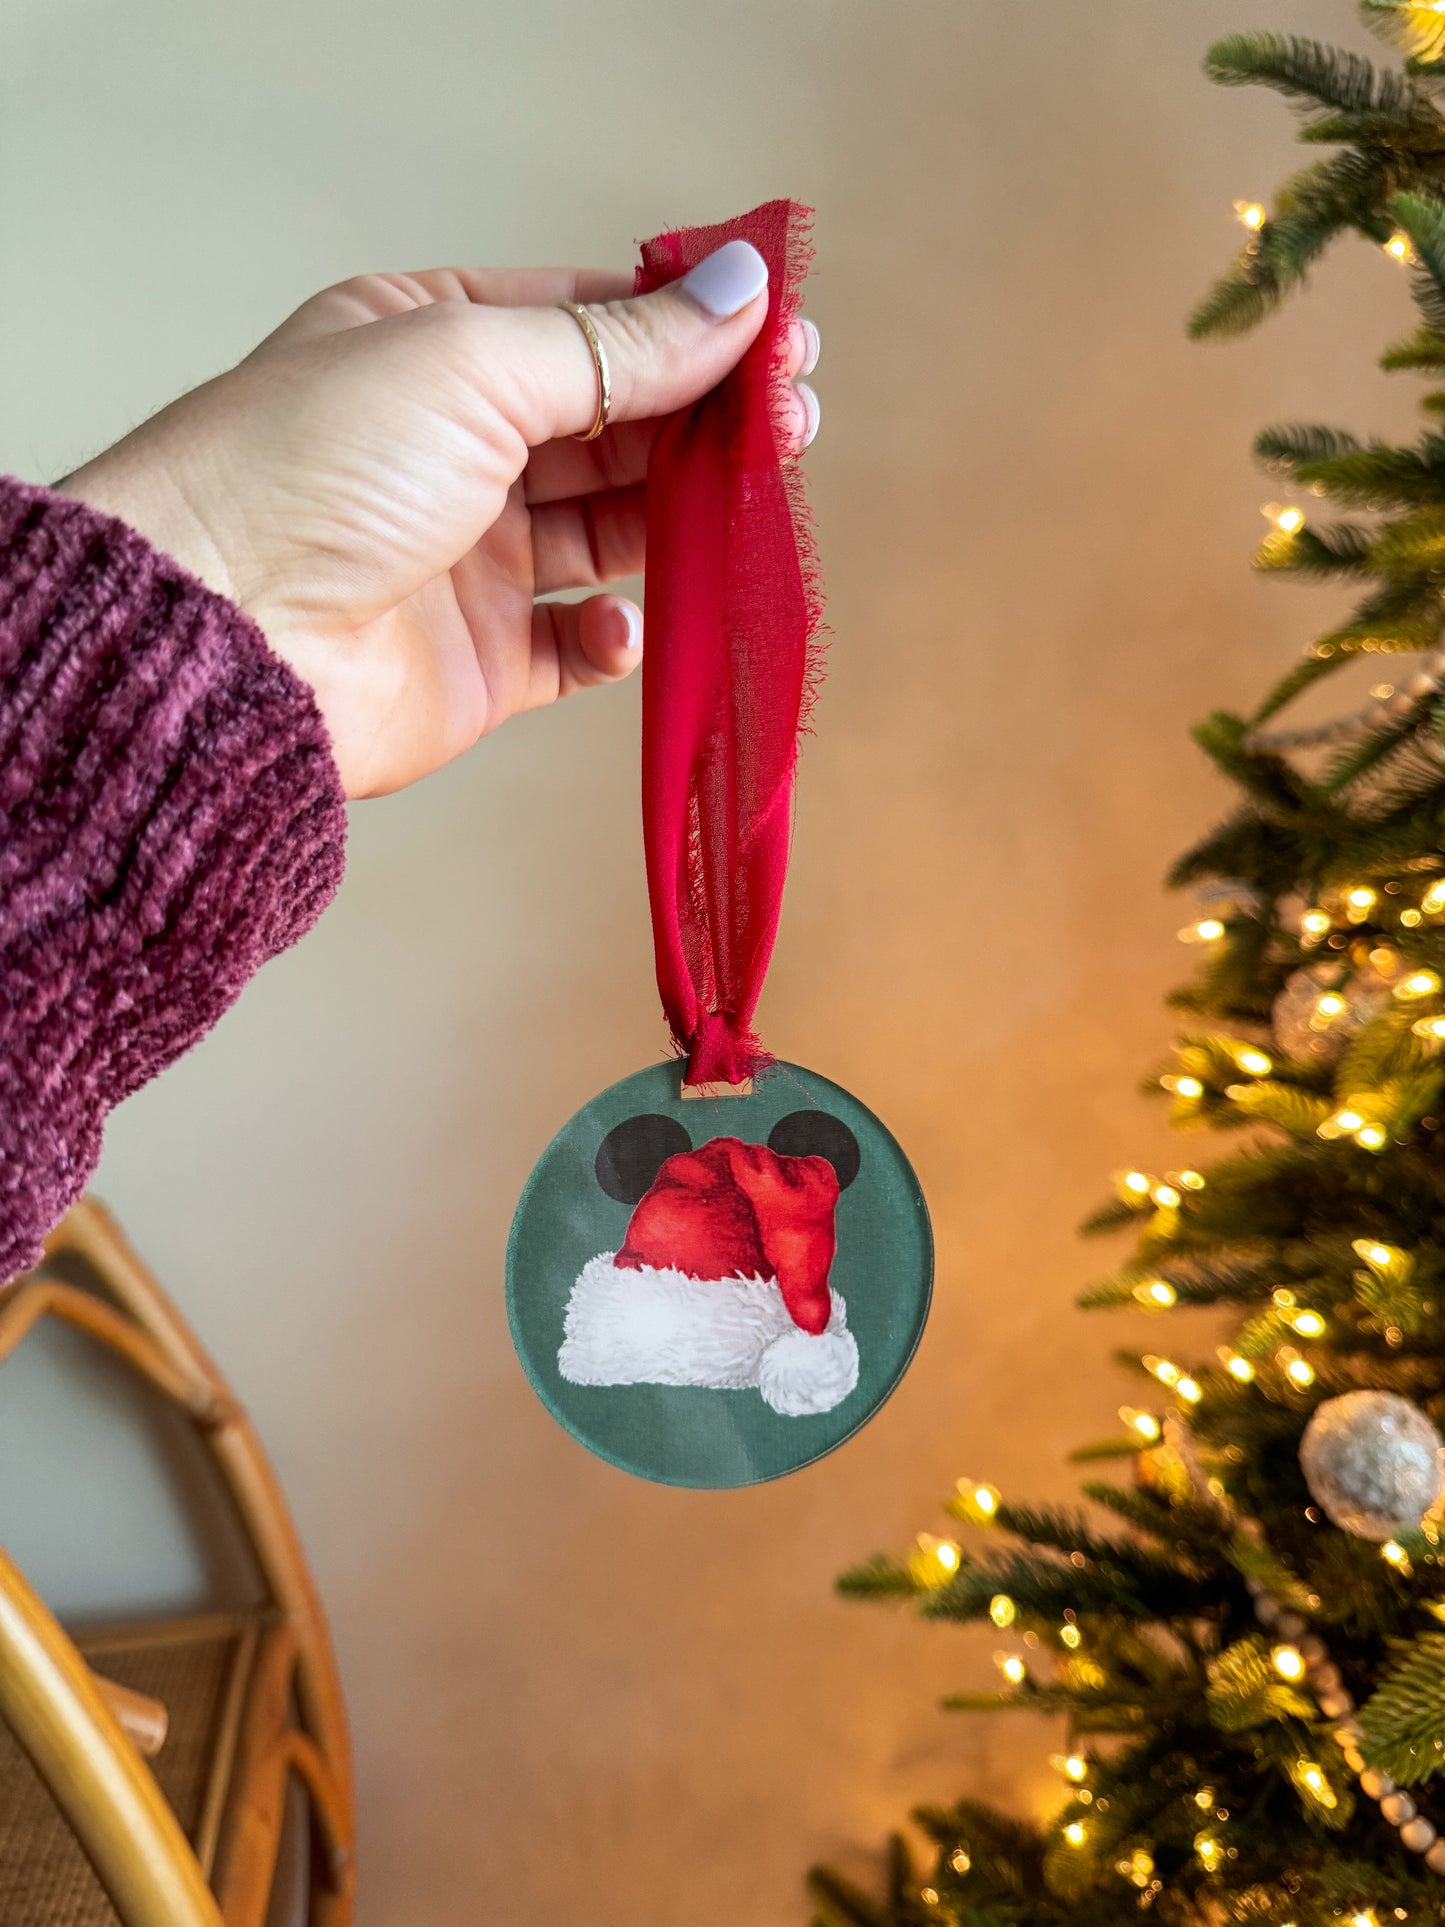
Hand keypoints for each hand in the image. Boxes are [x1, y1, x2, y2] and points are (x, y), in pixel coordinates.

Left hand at [59, 240, 821, 798]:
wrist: (224, 636)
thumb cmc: (310, 472)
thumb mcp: (475, 363)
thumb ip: (617, 343)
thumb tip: (738, 298)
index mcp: (428, 347)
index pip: (583, 321)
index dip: (684, 329)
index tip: (777, 339)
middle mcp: (448, 450)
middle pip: (608, 427)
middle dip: (701, 423)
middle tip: (790, 425)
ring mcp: (464, 558)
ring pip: (607, 531)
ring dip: (678, 520)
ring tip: (744, 511)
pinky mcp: (478, 661)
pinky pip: (575, 644)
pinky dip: (613, 634)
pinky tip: (621, 618)